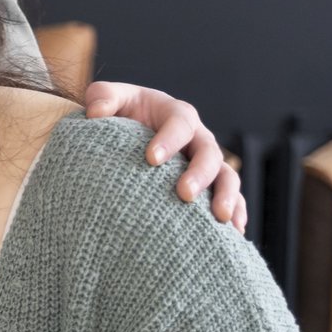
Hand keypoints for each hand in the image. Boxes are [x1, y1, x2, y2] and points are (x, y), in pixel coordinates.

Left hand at [84, 81, 243, 231]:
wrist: (131, 130)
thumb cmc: (122, 112)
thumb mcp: (110, 98)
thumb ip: (102, 98)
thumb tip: (95, 113)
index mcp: (177, 114)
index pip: (179, 124)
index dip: (169, 140)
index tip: (151, 159)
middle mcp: (198, 137)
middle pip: (209, 153)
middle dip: (199, 174)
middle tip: (183, 194)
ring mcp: (207, 162)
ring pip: (227, 176)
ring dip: (226, 196)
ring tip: (219, 218)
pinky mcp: (211, 184)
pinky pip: (232, 198)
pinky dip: (236, 212)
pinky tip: (234, 234)